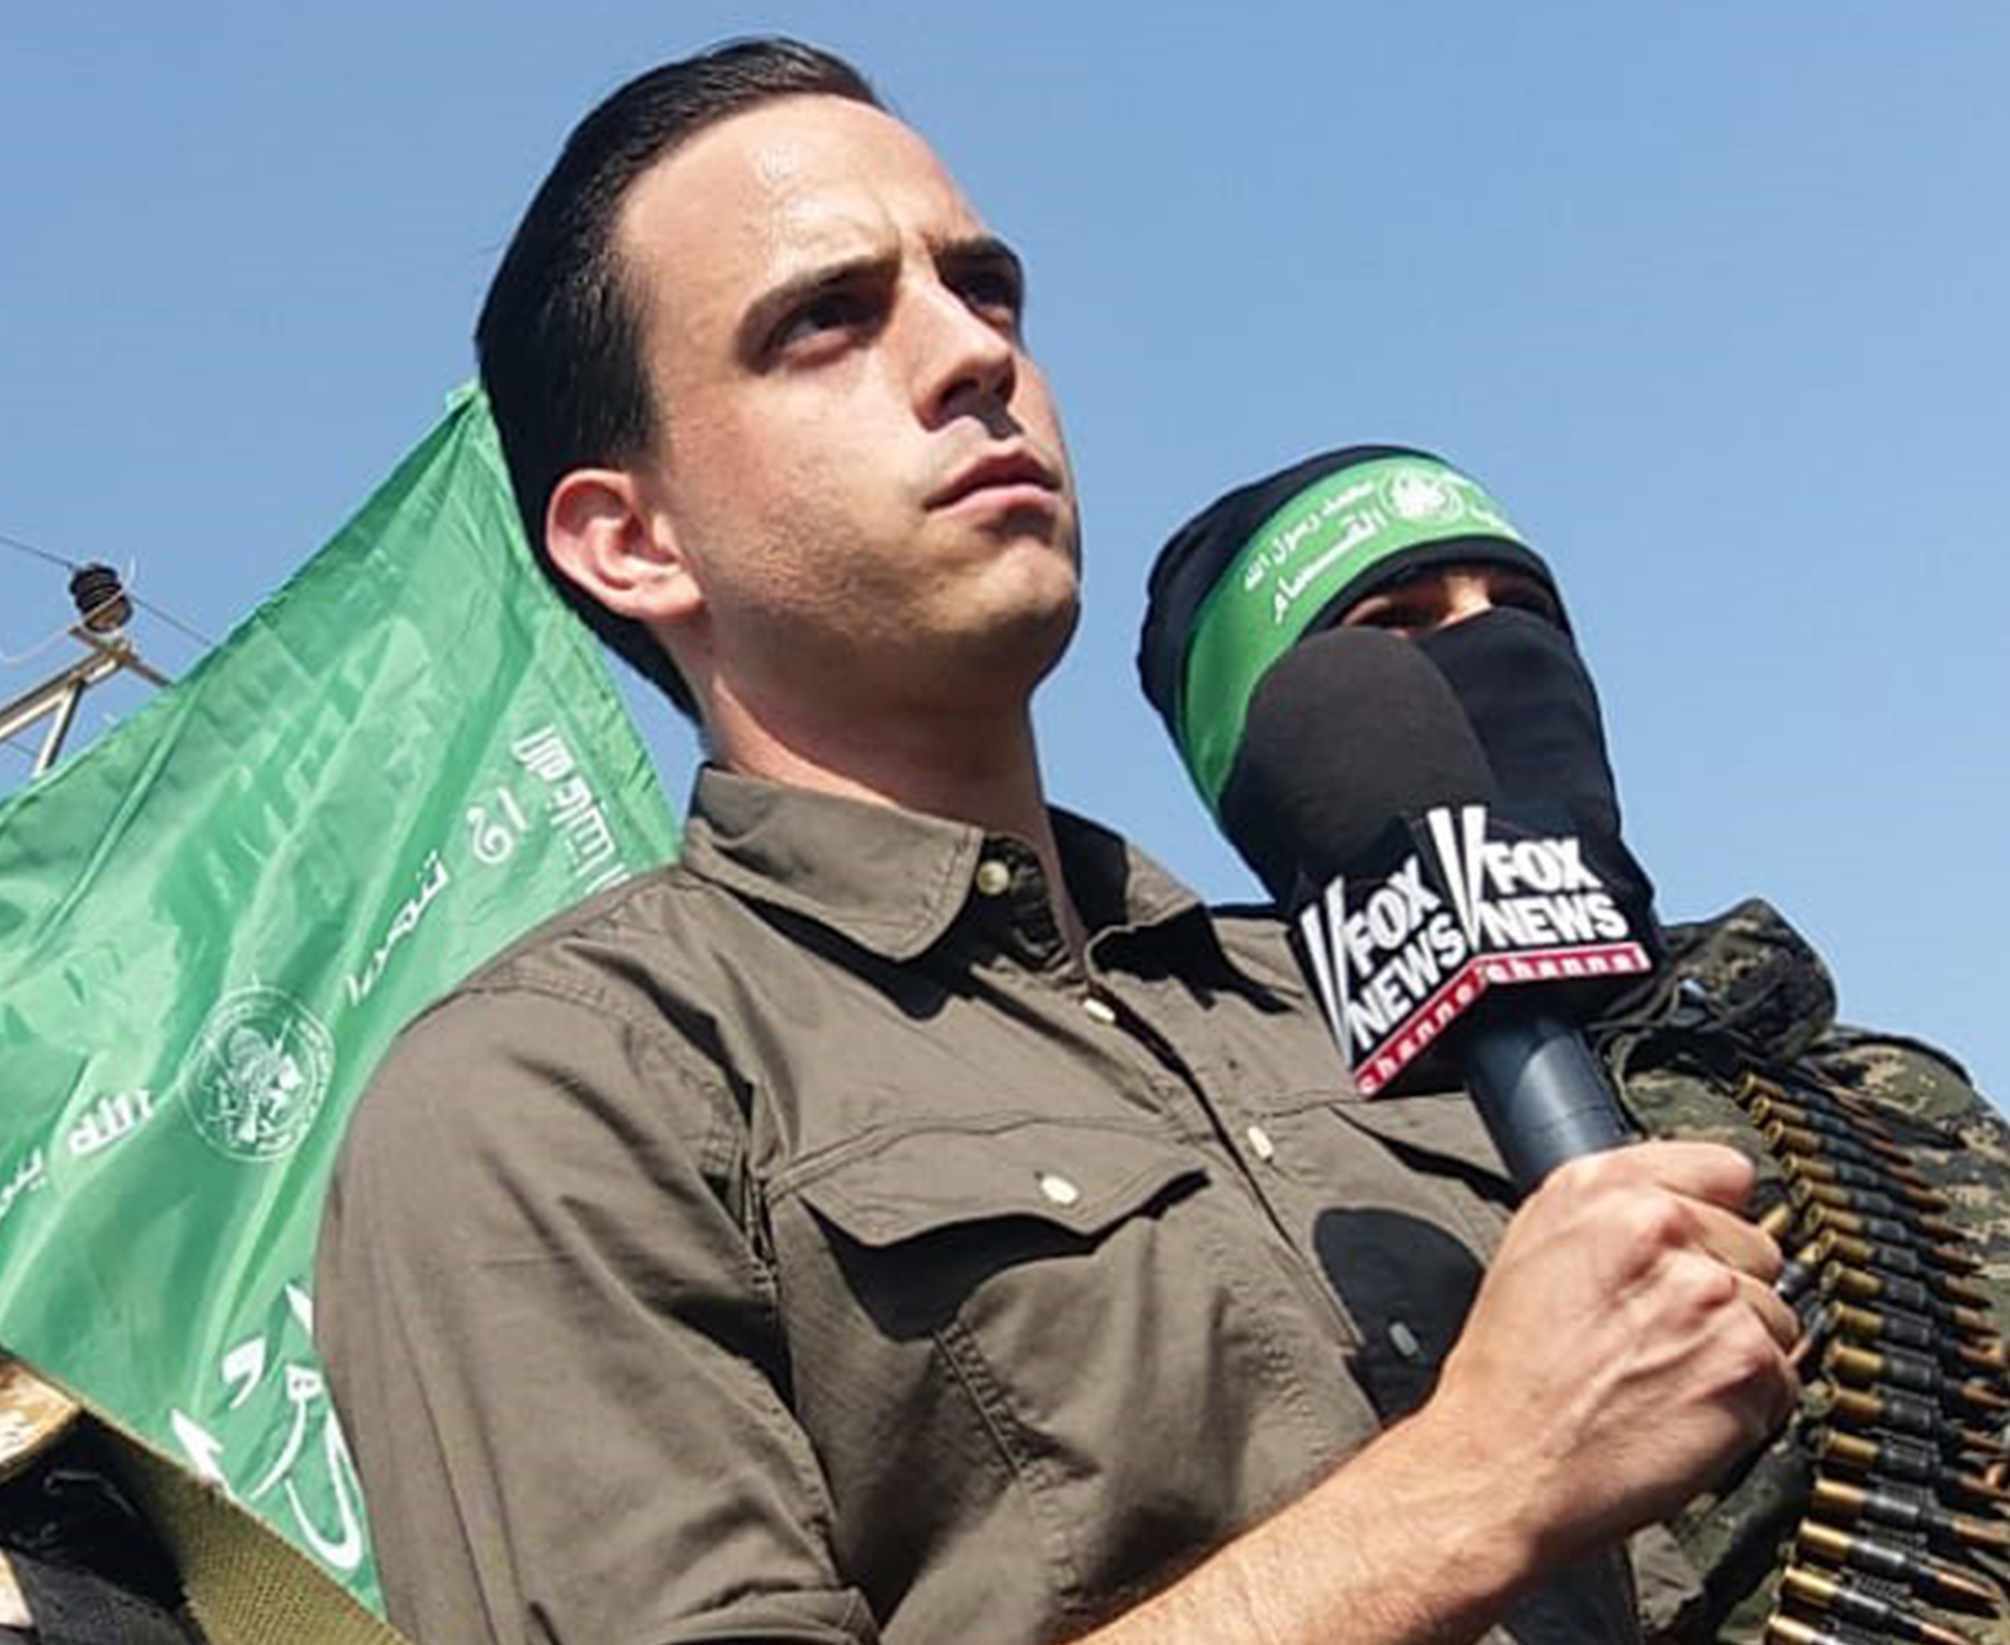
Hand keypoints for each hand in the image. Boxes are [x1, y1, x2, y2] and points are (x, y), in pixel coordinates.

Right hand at [1410, 1141, 1798, 1568]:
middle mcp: (1657, 1225)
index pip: (1725, 1169)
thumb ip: (1612, 1213)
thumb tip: (1683, 1205)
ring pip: (1777, 1313)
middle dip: (1728, 1289)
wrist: (1502, 1463)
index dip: (1717, 1217)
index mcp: (1600, 1188)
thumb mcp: (1534, 1250)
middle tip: (1665, 1332)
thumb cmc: (1510, 1373)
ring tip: (1668, 1376)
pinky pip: (1786, 1375)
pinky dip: (1752, 1403)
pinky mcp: (1744, 1359)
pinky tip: (1688, 1409)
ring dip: (1739, 1349)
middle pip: (1758, 1245)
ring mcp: (1707, 1290)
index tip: (1704, 1247)